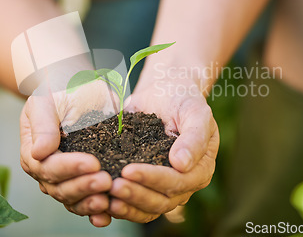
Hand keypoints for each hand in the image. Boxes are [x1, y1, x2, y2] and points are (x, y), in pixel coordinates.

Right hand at [19, 80, 117, 226]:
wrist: (73, 87)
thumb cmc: (56, 91)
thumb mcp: (46, 102)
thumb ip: (43, 125)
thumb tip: (39, 152)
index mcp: (33, 154)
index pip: (48, 167)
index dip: (69, 168)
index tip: (92, 162)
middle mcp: (48, 171)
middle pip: (61, 188)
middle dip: (83, 186)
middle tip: (105, 180)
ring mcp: (67, 178)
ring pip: (74, 199)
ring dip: (90, 202)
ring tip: (108, 199)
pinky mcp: (85, 180)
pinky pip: (88, 201)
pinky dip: (97, 211)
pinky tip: (108, 214)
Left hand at [107, 79, 218, 222]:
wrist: (165, 93)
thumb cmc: (183, 100)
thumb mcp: (195, 112)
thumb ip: (194, 137)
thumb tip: (181, 164)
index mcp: (200, 169)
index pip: (177, 181)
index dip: (153, 178)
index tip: (129, 170)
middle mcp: (184, 184)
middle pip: (161, 200)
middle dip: (136, 194)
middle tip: (113, 186)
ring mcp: (163, 188)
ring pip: (147, 208)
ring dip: (127, 206)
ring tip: (106, 197)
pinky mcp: (145, 186)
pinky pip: (134, 204)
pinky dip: (120, 206)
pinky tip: (102, 201)